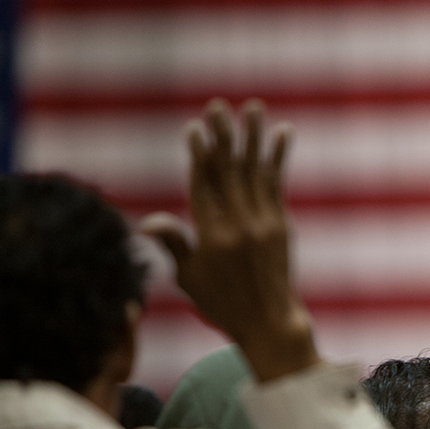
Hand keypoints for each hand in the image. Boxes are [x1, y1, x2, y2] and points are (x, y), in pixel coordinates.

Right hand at [141, 99, 318, 381]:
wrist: (268, 322)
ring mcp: (263, 223)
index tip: (195, 129)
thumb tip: (146, 223)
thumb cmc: (221, 303)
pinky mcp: (281, 225)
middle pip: (228, 172)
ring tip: (252, 108)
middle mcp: (239, 226)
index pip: (203, 186)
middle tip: (218, 106)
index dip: (199, 156)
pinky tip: (283, 132)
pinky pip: (278, 184)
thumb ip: (174, 244)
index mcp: (211, 237)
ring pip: (255, 171)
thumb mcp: (188, 277)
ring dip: (253, 137)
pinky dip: (279, 157)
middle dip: (223, 137)